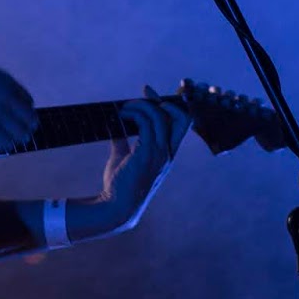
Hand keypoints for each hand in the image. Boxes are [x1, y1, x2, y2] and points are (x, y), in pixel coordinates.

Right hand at [0, 50, 36, 152]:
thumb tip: (0, 96)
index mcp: (8, 82)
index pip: (28, 101)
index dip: (24, 111)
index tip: (17, 116)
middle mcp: (7, 98)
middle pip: (29, 119)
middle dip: (25, 127)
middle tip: (19, 133)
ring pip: (20, 134)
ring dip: (16, 138)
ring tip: (7, 139)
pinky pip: (4, 142)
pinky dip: (3, 144)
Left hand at [101, 85, 190, 231]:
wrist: (116, 206)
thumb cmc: (119, 185)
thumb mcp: (122, 159)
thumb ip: (123, 143)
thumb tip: (115, 127)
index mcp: (167, 154)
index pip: (181, 125)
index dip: (170, 106)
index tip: (150, 95)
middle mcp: (168, 153)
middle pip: (183, 118)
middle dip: (165, 100)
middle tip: (146, 92)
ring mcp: (160, 153)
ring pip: (160, 116)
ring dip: (142, 105)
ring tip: (125, 107)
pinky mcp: (147, 153)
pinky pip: (146, 122)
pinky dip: (134, 113)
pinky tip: (122, 114)